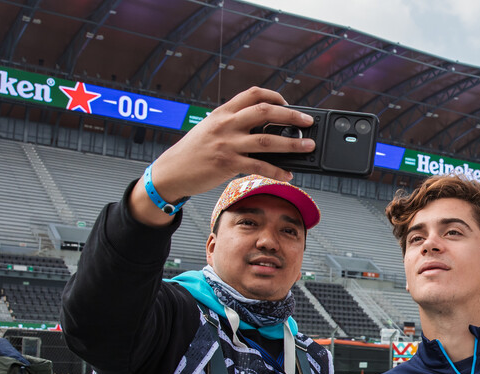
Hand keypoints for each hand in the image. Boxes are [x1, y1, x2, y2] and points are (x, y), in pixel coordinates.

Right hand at [130, 87, 315, 224]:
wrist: (171, 171)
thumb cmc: (193, 152)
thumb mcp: (210, 129)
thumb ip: (233, 124)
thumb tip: (264, 130)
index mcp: (223, 113)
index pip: (252, 94)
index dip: (273, 96)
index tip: (287, 103)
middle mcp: (226, 124)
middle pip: (265, 112)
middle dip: (291, 116)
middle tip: (308, 121)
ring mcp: (227, 144)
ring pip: (267, 141)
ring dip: (292, 144)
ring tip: (308, 146)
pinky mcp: (228, 164)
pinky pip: (259, 166)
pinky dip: (277, 171)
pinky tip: (288, 174)